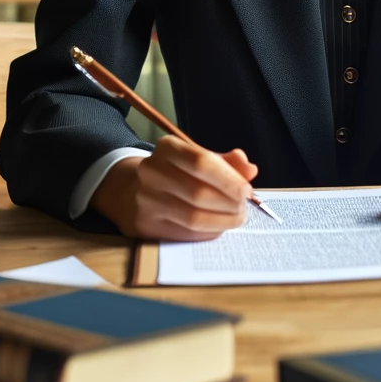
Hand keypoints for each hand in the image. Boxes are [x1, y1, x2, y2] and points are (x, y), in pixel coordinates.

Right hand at [91, 136, 258, 239]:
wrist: (130, 191)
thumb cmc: (175, 173)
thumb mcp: (197, 159)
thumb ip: (226, 163)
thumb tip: (250, 170)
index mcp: (167, 148)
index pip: (201, 162)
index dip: (228, 179)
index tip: (247, 190)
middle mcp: (151, 171)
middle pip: (198, 193)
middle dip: (228, 204)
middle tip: (243, 208)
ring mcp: (145, 200)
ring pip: (192, 217)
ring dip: (221, 221)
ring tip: (235, 218)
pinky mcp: (144, 224)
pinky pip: (184, 233)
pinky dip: (207, 232)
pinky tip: (217, 227)